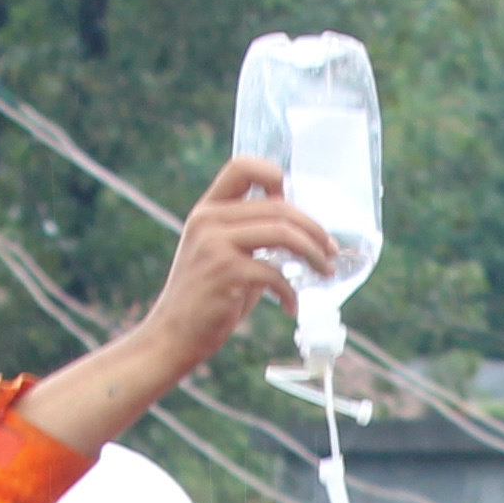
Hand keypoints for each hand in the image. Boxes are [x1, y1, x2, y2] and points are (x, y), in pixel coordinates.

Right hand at [65, 156, 338, 423]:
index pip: (242, 166)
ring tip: (325, 271)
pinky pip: (275, 273)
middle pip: (277, 205)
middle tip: (331, 250)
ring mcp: (215, 243)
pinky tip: (291, 307)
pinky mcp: (226, 272)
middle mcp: (209, 219)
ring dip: (312, 253)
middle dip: (313, 228)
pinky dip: (290, 292)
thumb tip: (301, 229)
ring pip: (282, 232)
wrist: (173, 335)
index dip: (274, 175)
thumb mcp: (224, 255)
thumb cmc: (206, 299)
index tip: (298, 203)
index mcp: (208, 209)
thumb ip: (253, 237)